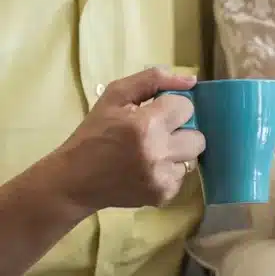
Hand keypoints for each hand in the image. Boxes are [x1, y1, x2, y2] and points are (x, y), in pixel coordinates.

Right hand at [50, 68, 203, 212]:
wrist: (75, 180)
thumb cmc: (94, 133)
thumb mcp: (114, 96)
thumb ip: (152, 80)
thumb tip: (191, 80)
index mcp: (146, 124)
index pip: (186, 107)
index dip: (172, 107)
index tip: (156, 112)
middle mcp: (159, 152)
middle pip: (198, 137)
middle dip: (181, 132)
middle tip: (158, 133)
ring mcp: (163, 177)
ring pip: (193, 158)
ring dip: (177, 152)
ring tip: (152, 151)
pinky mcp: (164, 195)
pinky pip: (182, 176)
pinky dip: (169, 171)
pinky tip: (148, 168)